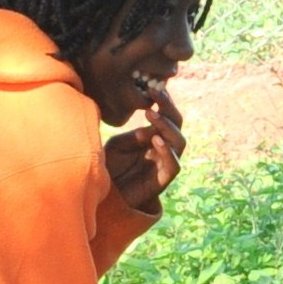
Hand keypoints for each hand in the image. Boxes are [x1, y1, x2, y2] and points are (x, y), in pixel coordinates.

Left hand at [103, 88, 184, 214]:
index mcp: (154, 136)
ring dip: (167, 127)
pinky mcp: (162, 181)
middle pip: (177, 125)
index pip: (166, 115)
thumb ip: (133, 136)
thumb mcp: (118, 145)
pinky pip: (174, 166)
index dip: (163, 101)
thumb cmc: (109, 167)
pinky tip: (155, 139)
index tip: (152, 87)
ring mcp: (164, 164)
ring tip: (152, 115)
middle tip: (155, 94)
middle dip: (168, 108)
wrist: (103, 196)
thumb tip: (148, 130)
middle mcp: (163, 148)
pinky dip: (167, 152)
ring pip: (180, 143)